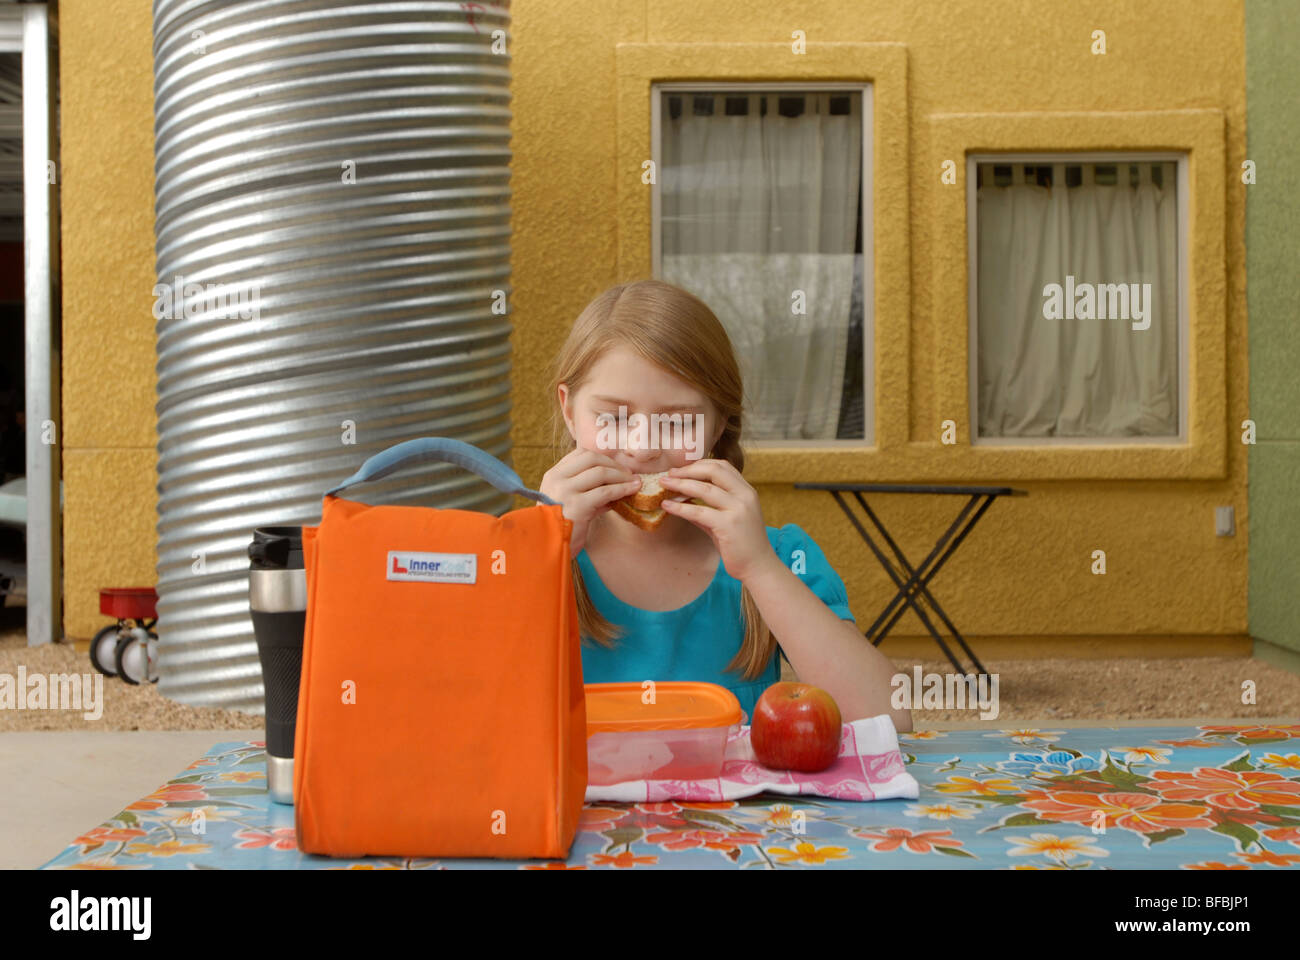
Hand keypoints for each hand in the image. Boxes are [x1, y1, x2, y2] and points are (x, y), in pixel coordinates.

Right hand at [538, 448, 641, 556]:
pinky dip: (622, 489)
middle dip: (614, 465)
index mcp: (553, 475)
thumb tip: (617, 486)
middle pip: (592, 459)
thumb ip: (589, 491)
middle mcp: (558, 479)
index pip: (580, 454)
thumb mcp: (570, 503)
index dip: (602, 458)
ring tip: (635, 482)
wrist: (547, 547)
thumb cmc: (560, 527)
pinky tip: (632, 491)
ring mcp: (566, 491)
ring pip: (600, 472)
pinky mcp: (577, 505)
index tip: (616, 467)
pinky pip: (605, 491)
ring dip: (621, 476)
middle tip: (629, 474)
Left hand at [658, 459, 777, 582]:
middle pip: (714, 470)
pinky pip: (699, 511)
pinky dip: (680, 507)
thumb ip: (707, 507)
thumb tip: (682, 499)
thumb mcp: (726, 519)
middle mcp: (745, 495)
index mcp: (746, 491)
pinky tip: (667, 506)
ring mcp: (738, 509)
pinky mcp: (729, 525)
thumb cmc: (741, 544)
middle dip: (688, 470)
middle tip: (669, 474)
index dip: (699, 464)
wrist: (758, 567)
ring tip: (663, 485)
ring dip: (680, 485)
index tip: (681, 469)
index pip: (722, 466)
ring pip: (704, 489)